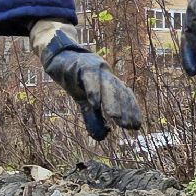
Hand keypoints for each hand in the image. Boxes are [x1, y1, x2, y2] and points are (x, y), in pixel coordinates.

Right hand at [32, 23, 141, 140]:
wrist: (59, 58)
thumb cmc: (76, 81)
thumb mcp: (85, 102)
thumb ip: (93, 118)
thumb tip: (102, 137)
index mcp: (111, 83)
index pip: (125, 97)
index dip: (131, 111)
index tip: (136, 126)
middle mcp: (107, 76)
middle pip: (119, 92)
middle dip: (125, 109)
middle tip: (129, 125)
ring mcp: (95, 69)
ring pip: (106, 85)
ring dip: (111, 102)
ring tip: (115, 117)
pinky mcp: (82, 66)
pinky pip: (89, 78)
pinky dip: (92, 90)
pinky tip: (95, 103)